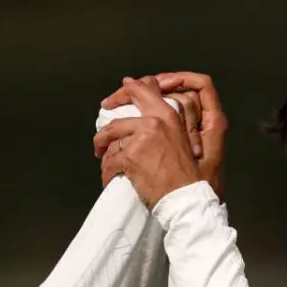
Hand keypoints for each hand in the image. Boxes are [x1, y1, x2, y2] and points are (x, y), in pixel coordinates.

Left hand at [94, 77, 202, 208]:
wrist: (185, 196)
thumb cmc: (186, 174)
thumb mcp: (182, 137)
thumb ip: (165, 122)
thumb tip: (146, 114)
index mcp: (167, 115)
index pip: (140, 89)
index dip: (121, 93)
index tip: (111, 101)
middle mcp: (153, 123)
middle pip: (116, 120)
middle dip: (103, 131)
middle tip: (99, 141)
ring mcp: (140, 139)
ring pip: (110, 142)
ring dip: (105, 155)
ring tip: (108, 164)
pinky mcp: (130, 158)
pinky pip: (110, 162)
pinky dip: (108, 172)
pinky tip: (112, 178)